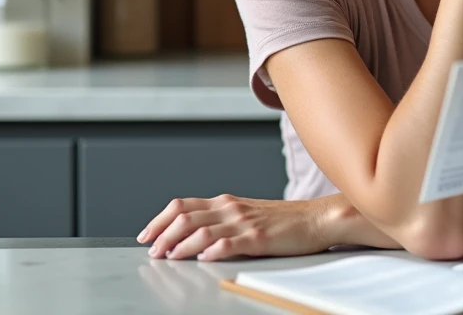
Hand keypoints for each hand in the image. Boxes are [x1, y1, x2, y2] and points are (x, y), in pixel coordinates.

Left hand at [138, 194, 332, 260]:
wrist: (316, 219)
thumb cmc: (283, 220)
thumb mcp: (247, 214)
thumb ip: (221, 220)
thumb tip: (192, 236)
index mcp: (225, 202)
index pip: (182, 205)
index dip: (159, 219)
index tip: (146, 235)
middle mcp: (231, 208)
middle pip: (185, 216)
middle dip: (163, 234)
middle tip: (152, 251)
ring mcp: (244, 222)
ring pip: (202, 230)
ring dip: (180, 245)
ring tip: (169, 257)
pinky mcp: (259, 238)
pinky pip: (230, 243)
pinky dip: (212, 250)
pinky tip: (203, 259)